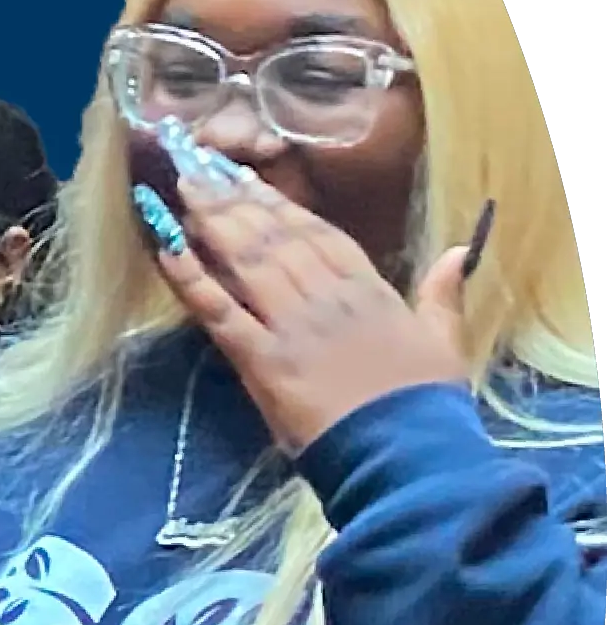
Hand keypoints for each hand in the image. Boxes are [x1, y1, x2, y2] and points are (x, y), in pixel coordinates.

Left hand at [140, 161, 469, 452]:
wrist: (406, 452)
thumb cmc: (426, 404)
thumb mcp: (445, 341)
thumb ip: (443, 294)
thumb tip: (458, 252)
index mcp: (371, 291)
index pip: (319, 235)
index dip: (281, 206)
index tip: (250, 181)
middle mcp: (327, 298)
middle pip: (276, 239)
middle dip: (237, 203)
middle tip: (201, 172)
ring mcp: (292, 327)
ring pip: (248, 262)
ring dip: (213, 224)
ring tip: (184, 191)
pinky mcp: (262, 360)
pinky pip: (219, 311)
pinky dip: (191, 279)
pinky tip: (167, 250)